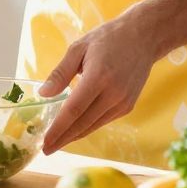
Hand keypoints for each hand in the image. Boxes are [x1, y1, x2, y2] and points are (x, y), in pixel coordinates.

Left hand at [37, 13, 155, 153]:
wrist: (143, 38)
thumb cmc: (108, 39)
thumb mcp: (79, 48)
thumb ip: (60, 72)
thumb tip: (43, 94)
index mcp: (98, 77)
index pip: (73, 110)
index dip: (58, 129)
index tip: (44, 142)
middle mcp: (113, 94)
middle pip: (83, 124)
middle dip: (62, 139)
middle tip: (45, 149)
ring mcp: (122, 102)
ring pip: (93, 126)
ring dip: (74, 137)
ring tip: (56, 143)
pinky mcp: (128, 106)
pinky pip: (103, 121)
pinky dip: (87, 128)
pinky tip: (74, 131)